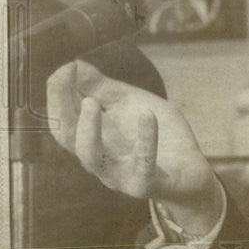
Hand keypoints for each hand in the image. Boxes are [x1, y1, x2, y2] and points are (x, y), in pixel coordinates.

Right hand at [46, 59, 221, 235]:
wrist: (191, 170)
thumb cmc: (159, 135)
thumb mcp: (130, 105)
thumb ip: (102, 88)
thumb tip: (73, 64)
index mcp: (93, 138)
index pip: (62, 119)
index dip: (57, 95)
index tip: (63, 69)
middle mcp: (99, 158)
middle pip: (67, 137)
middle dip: (60, 108)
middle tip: (62, 79)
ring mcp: (120, 174)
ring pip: (92, 157)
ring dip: (88, 129)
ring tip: (91, 102)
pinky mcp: (146, 184)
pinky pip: (142, 165)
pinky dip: (145, 139)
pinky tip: (147, 115)